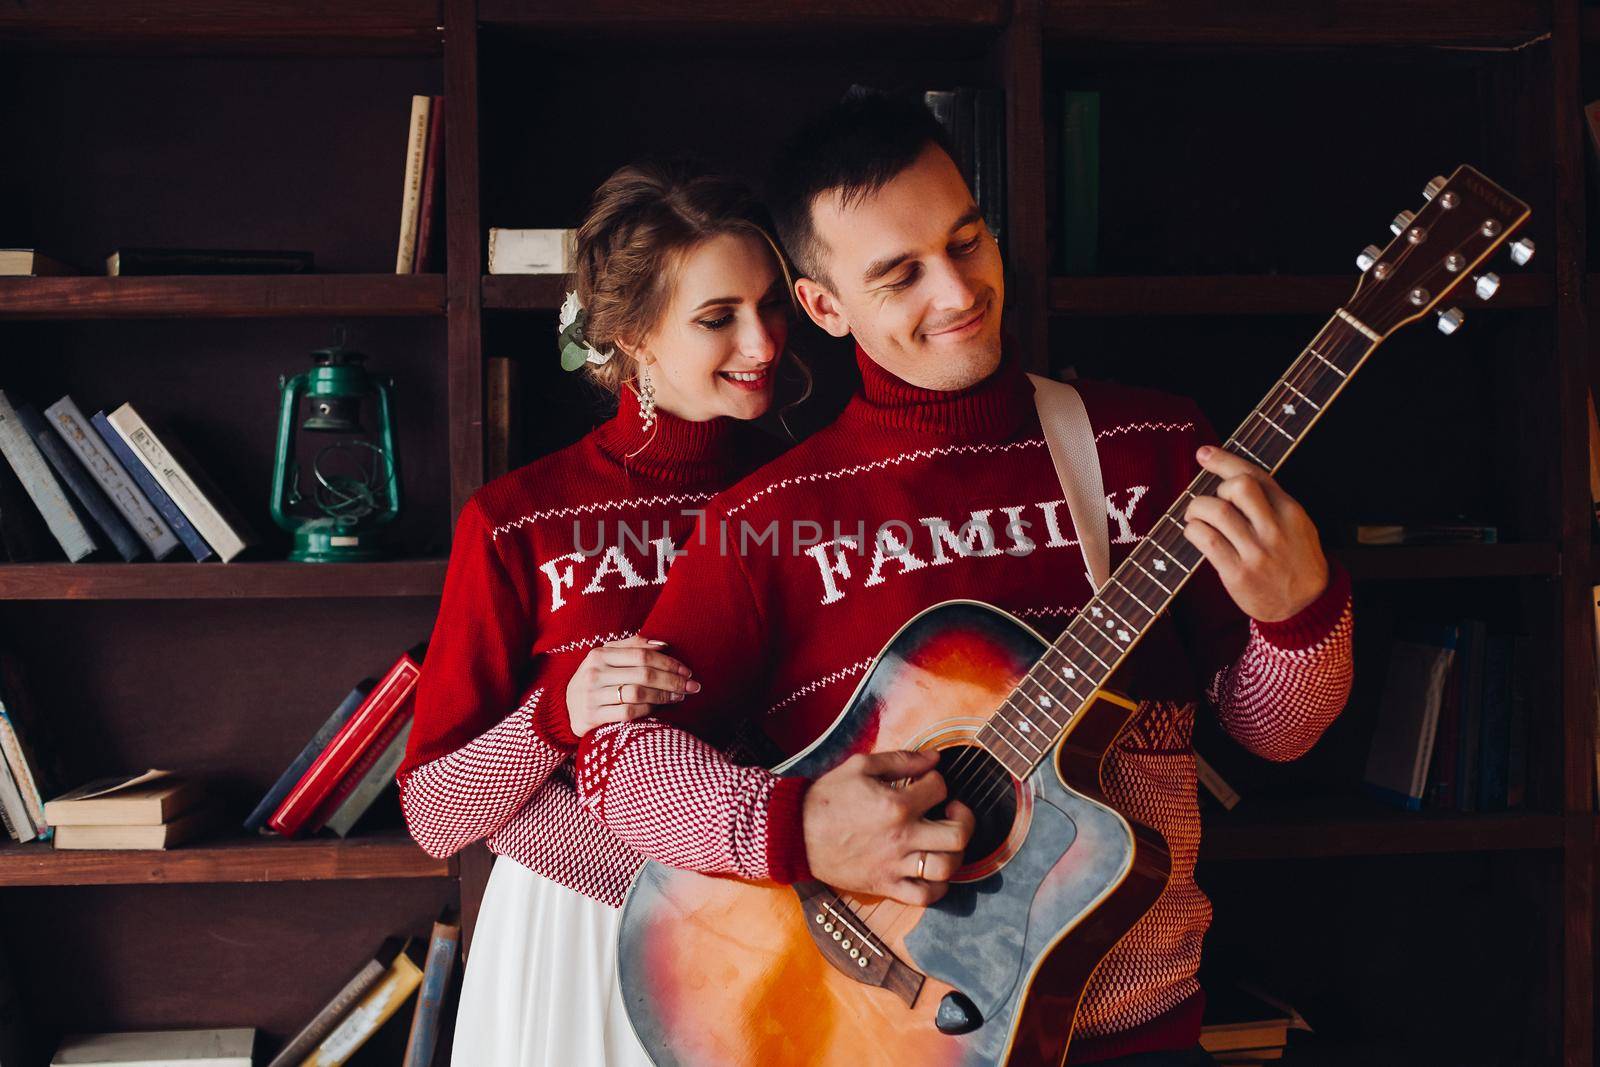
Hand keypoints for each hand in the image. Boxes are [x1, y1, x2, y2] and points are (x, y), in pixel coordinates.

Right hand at [564, 636, 700, 737]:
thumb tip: (664, 644)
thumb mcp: (606, 658)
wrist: (565, 709)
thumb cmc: (595, 680)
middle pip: (643, 674)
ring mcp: (592, 695)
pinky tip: (658, 709)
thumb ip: (633, 646)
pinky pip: (628, 713)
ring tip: (679, 697)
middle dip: (673, 680)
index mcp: (600, 654)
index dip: (669, 663)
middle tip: (692, 687)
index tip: (687, 671)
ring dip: (664, 696)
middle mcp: (594, 673)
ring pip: (638, 693)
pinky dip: (647, 710)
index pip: (642, 655)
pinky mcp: (592, 717)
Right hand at [802, 750, 974, 905]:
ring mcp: (895, 866)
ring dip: (955, 853)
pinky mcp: (885, 885)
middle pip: (958, 835)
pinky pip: (925, 897)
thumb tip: (934, 757)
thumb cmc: (827, 797)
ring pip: (947, 869)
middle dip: (965, 818)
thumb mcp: (861, 766)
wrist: (795, 832)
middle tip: (953, 811)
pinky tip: (934, 871)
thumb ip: (901, 759)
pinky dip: (938, 887)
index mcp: (896, 805)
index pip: (940, 789)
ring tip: (945, 841)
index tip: (927, 781)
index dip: (938, 779)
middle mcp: (901, 838)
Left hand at [1183, 445, 1329, 622]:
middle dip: (1215, 489)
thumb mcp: (1296, 524)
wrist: (1306, 606)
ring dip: (1196, 510)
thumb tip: (1229, 475)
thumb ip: (1270, 501)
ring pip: (1216, 512)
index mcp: (1290, 511)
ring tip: (1196, 518)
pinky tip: (1196, 534)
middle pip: (1238, 487)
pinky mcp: (1238, 573)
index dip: (1225, 460)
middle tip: (1208, 503)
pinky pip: (1206, 541)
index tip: (1204, 453)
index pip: (1255, 475)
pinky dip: (1193, 531)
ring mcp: (1257, 552)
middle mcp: (1274, 529)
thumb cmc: (1295, 560)